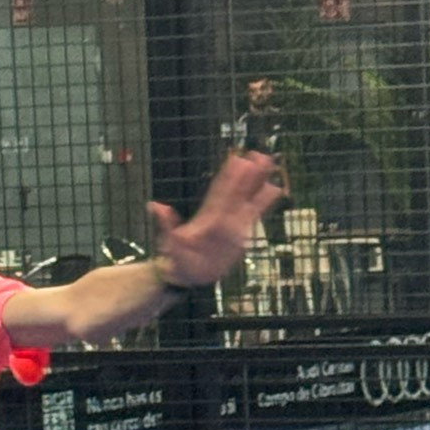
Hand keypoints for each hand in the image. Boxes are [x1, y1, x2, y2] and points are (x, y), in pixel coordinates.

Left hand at [146, 150, 283, 290]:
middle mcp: (221, 217)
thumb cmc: (177, 260)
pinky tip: (274, 188)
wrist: (187, 275)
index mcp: (207, 219)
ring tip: (268, 163)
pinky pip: (254, 215)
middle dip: (247, 174)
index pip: (220, 194)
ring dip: (257, 183)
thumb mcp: (168, 244)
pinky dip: (264, 202)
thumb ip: (166, 226)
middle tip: (258, 154)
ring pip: (247, 199)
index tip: (237, 160)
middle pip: (236, 192)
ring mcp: (232, 224)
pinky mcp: (240, 234)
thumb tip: (155, 206)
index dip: (229, 178)